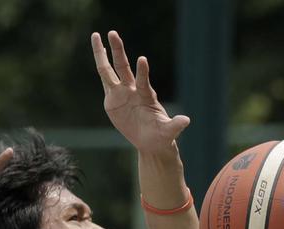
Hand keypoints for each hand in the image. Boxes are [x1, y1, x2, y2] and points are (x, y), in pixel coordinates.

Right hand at [92, 31, 189, 155]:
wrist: (150, 141)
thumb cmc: (162, 135)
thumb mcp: (169, 131)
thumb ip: (175, 125)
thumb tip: (186, 121)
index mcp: (146, 96)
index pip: (143, 80)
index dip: (143, 71)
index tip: (142, 59)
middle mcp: (133, 90)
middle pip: (123, 67)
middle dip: (118, 50)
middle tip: (113, 33)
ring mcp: (121, 93)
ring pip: (109, 70)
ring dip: (103, 53)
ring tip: (97, 35)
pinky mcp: (112, 100)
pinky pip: (105, 81)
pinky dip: (102, 67)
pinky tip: (99, 51)